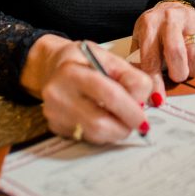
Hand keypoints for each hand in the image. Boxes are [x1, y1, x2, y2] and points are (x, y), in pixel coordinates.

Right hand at [21, 35, 151, 143]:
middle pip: (99, 122)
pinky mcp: (55, 127)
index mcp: (72, 70)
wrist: (51, 66)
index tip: (144, 119)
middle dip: (124, 126)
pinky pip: (86, 138)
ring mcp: (54, 113)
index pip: (108, 95)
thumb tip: (141, 102)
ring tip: (121, 119)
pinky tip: (104, 120)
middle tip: (136, 123)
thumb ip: (130, 76)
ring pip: (94, 134)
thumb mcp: (108, 57)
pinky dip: (102, 133)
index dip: (130, 110)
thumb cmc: (83, 60)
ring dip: (115, 131)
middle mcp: (57, 94)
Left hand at [133, 0, 194, 96]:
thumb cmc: (155, 29)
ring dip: (192, 69)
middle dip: (177, 73)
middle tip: (177, 79)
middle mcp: (171, 18)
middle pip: (177, 52)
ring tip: (186, 69)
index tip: (158, 97)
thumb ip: (141, 61)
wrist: (174, 6)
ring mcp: (191, 19)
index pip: (151, 57)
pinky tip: (194, 57)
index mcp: (150, 23)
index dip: (154, 81)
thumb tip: (145, 89)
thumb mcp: (141, 38)